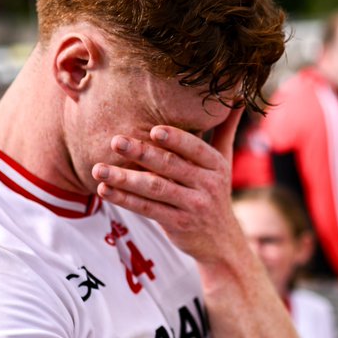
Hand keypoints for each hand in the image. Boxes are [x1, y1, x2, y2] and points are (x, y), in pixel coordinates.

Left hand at [92, 106, 244, 263]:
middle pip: (171, 166)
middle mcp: (208, 185)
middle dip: (142, 153)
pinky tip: (105, 189)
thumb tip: (239, 96)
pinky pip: (148, 209)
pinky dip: (125, 199)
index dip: (175, 139)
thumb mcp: (224, 162)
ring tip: (99, 168)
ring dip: (125, 178)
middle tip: (115, 141)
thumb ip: (225, 130)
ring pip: (155, 188)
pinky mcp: (179, 225)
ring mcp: (194, 206)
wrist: (221, 241)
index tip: (153, 130)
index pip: (195, 148)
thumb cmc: (214, 192)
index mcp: (216, 165)